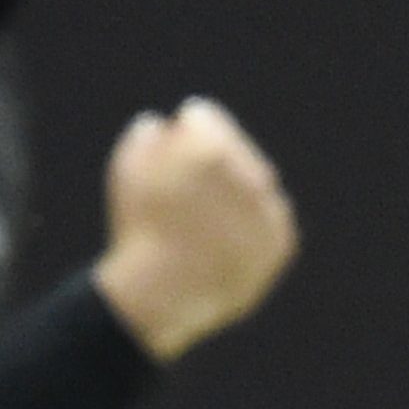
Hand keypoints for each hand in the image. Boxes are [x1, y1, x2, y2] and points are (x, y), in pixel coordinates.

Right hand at [92, 96, 297, 362]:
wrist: (162, 294)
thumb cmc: (139, 228)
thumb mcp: (127, 169)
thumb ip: (146, 134)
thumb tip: (162, 124)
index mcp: (209, 147)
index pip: (201, 115)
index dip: (179, 130)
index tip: (168, 147)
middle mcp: (249, 172)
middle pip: (233, 149)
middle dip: (211, 162)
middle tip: (183, 191)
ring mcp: (269, 208)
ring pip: (254, 184)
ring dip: (233, 191)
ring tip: (201, 219)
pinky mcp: (281, 241)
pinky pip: (268, 220)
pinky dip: (248, 225)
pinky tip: (220, 238)